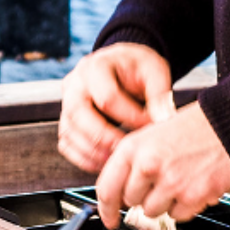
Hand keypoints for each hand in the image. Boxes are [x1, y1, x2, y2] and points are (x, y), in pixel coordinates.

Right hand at [58, 43, 171, 172]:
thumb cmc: (138, 68)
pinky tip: (105, 163)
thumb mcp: (154, 70)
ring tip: (118, 160)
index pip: (108, 98)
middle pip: (79, 116)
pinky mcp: (66, 121)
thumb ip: (159, 93)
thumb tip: (163, 118)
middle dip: (105, 138)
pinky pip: (66, 145)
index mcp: (96, 67)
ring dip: (93, 152)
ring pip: (70, 133)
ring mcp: (66, 104)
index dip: (130, 116)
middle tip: (128, 150)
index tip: (150, 126)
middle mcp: (74, 84)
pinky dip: (83, 158)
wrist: (122, 66)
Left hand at [94, 105, 229, 227]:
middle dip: (143, 195)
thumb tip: (122, 190)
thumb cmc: (196, 126)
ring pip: (153, 211)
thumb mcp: (153, 133)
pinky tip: (192, 184)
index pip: (107, 188)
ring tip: (179, 179)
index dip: (105, 209)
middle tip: (160, 180)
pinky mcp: (192, 196)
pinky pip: (178, 216)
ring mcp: (170, 183)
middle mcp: (149, 166)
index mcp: (134, 147)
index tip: (109, 218)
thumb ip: (134, 161)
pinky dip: (185, 206)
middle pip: (131, 202)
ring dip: (164, 202)